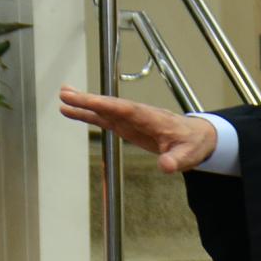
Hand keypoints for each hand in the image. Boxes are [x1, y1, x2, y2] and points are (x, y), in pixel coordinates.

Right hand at [58, 86, 217, 172]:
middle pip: (111, 105)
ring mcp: (131, 120)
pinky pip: (104, 118)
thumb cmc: (193, 143)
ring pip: (104, 109)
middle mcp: (138, 115)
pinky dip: (88, 114)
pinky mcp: (126, 126)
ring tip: (62, 97)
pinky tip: (71, 111)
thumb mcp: (189, 155)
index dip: (108, 105)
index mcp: (152, 119)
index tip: (90, 101)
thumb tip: (166, 166)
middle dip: (89, 100)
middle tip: (65, 94)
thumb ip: (176, 160)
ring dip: (84, 104)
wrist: (198, 138)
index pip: (127, 110)